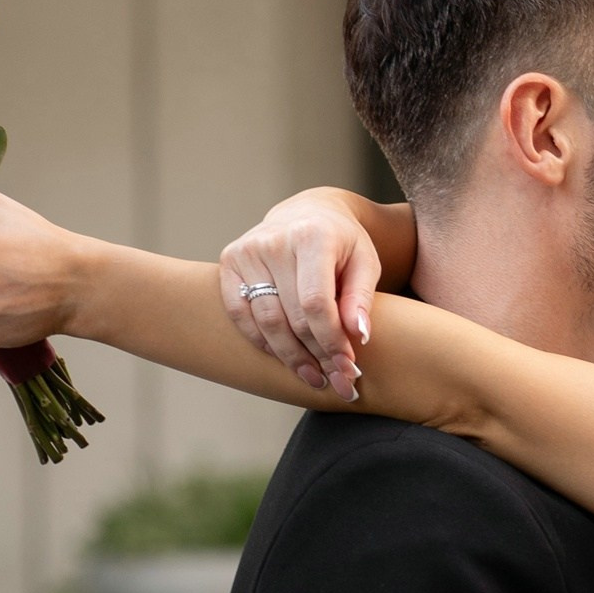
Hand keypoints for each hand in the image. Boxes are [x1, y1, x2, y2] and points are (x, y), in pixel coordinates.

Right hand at [221, 191, 382, 395]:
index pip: (316, 303)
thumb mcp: (364, 262)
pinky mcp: (229, 263)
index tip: (347, 366)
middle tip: (335, 379)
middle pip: (292, 317)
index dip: (331, 340)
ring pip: (266, 321)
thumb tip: (358, 336)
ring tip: (313, 376)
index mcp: (311, 236)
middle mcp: (273, 241)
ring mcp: (246, 252)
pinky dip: (262, 341)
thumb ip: (361, 298)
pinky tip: (284, 356)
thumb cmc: (342, 243)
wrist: (307, 213)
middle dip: (316, 355)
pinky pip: (240, 315)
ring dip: (290, 356)